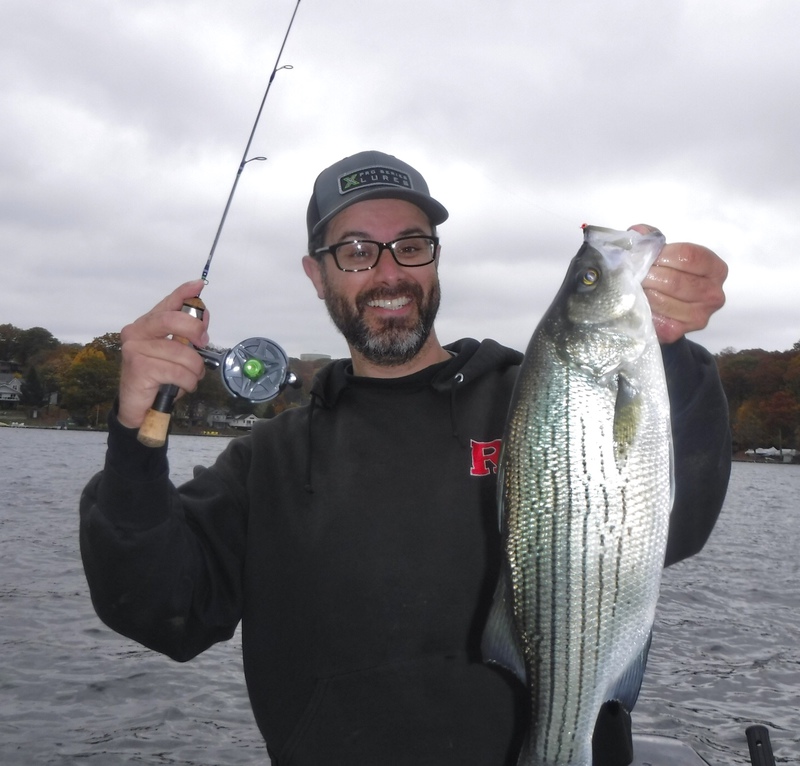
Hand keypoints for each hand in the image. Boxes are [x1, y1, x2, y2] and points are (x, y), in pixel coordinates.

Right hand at [118, 280, 209, 428]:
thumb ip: (186, 336)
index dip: (183, 294)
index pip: (166, 304)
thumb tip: (203, 316)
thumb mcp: (176, 353)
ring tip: (190, 378)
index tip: (198, 285)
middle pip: (172, 320)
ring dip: (194, 370)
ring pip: (181, 353)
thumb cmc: (159, 378)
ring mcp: (135, 349)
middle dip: (195, 330)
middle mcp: (136, 332)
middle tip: (202, 344)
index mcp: (146, 325)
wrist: (139, 407)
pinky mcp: (138, 368)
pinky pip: (177, 372)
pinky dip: (188, 382)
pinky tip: (183, 386)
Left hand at [630, 224, 727, 344]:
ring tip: (633, 286)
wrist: (662, 307)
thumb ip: (653, 240)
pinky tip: (637, 302)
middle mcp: (714, 295)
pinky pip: (654, 318)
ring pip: (662, 300)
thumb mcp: (664, 252)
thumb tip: (640, 234)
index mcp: (716, 269)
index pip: (688, 257)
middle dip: (648, 275)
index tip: (646, 256)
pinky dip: (641, 308)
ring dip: (642, 292)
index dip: (662, 254)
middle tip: (632, 273)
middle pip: (675, 281)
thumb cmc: (666, 273)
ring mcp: (699, 317)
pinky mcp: (678, 332)